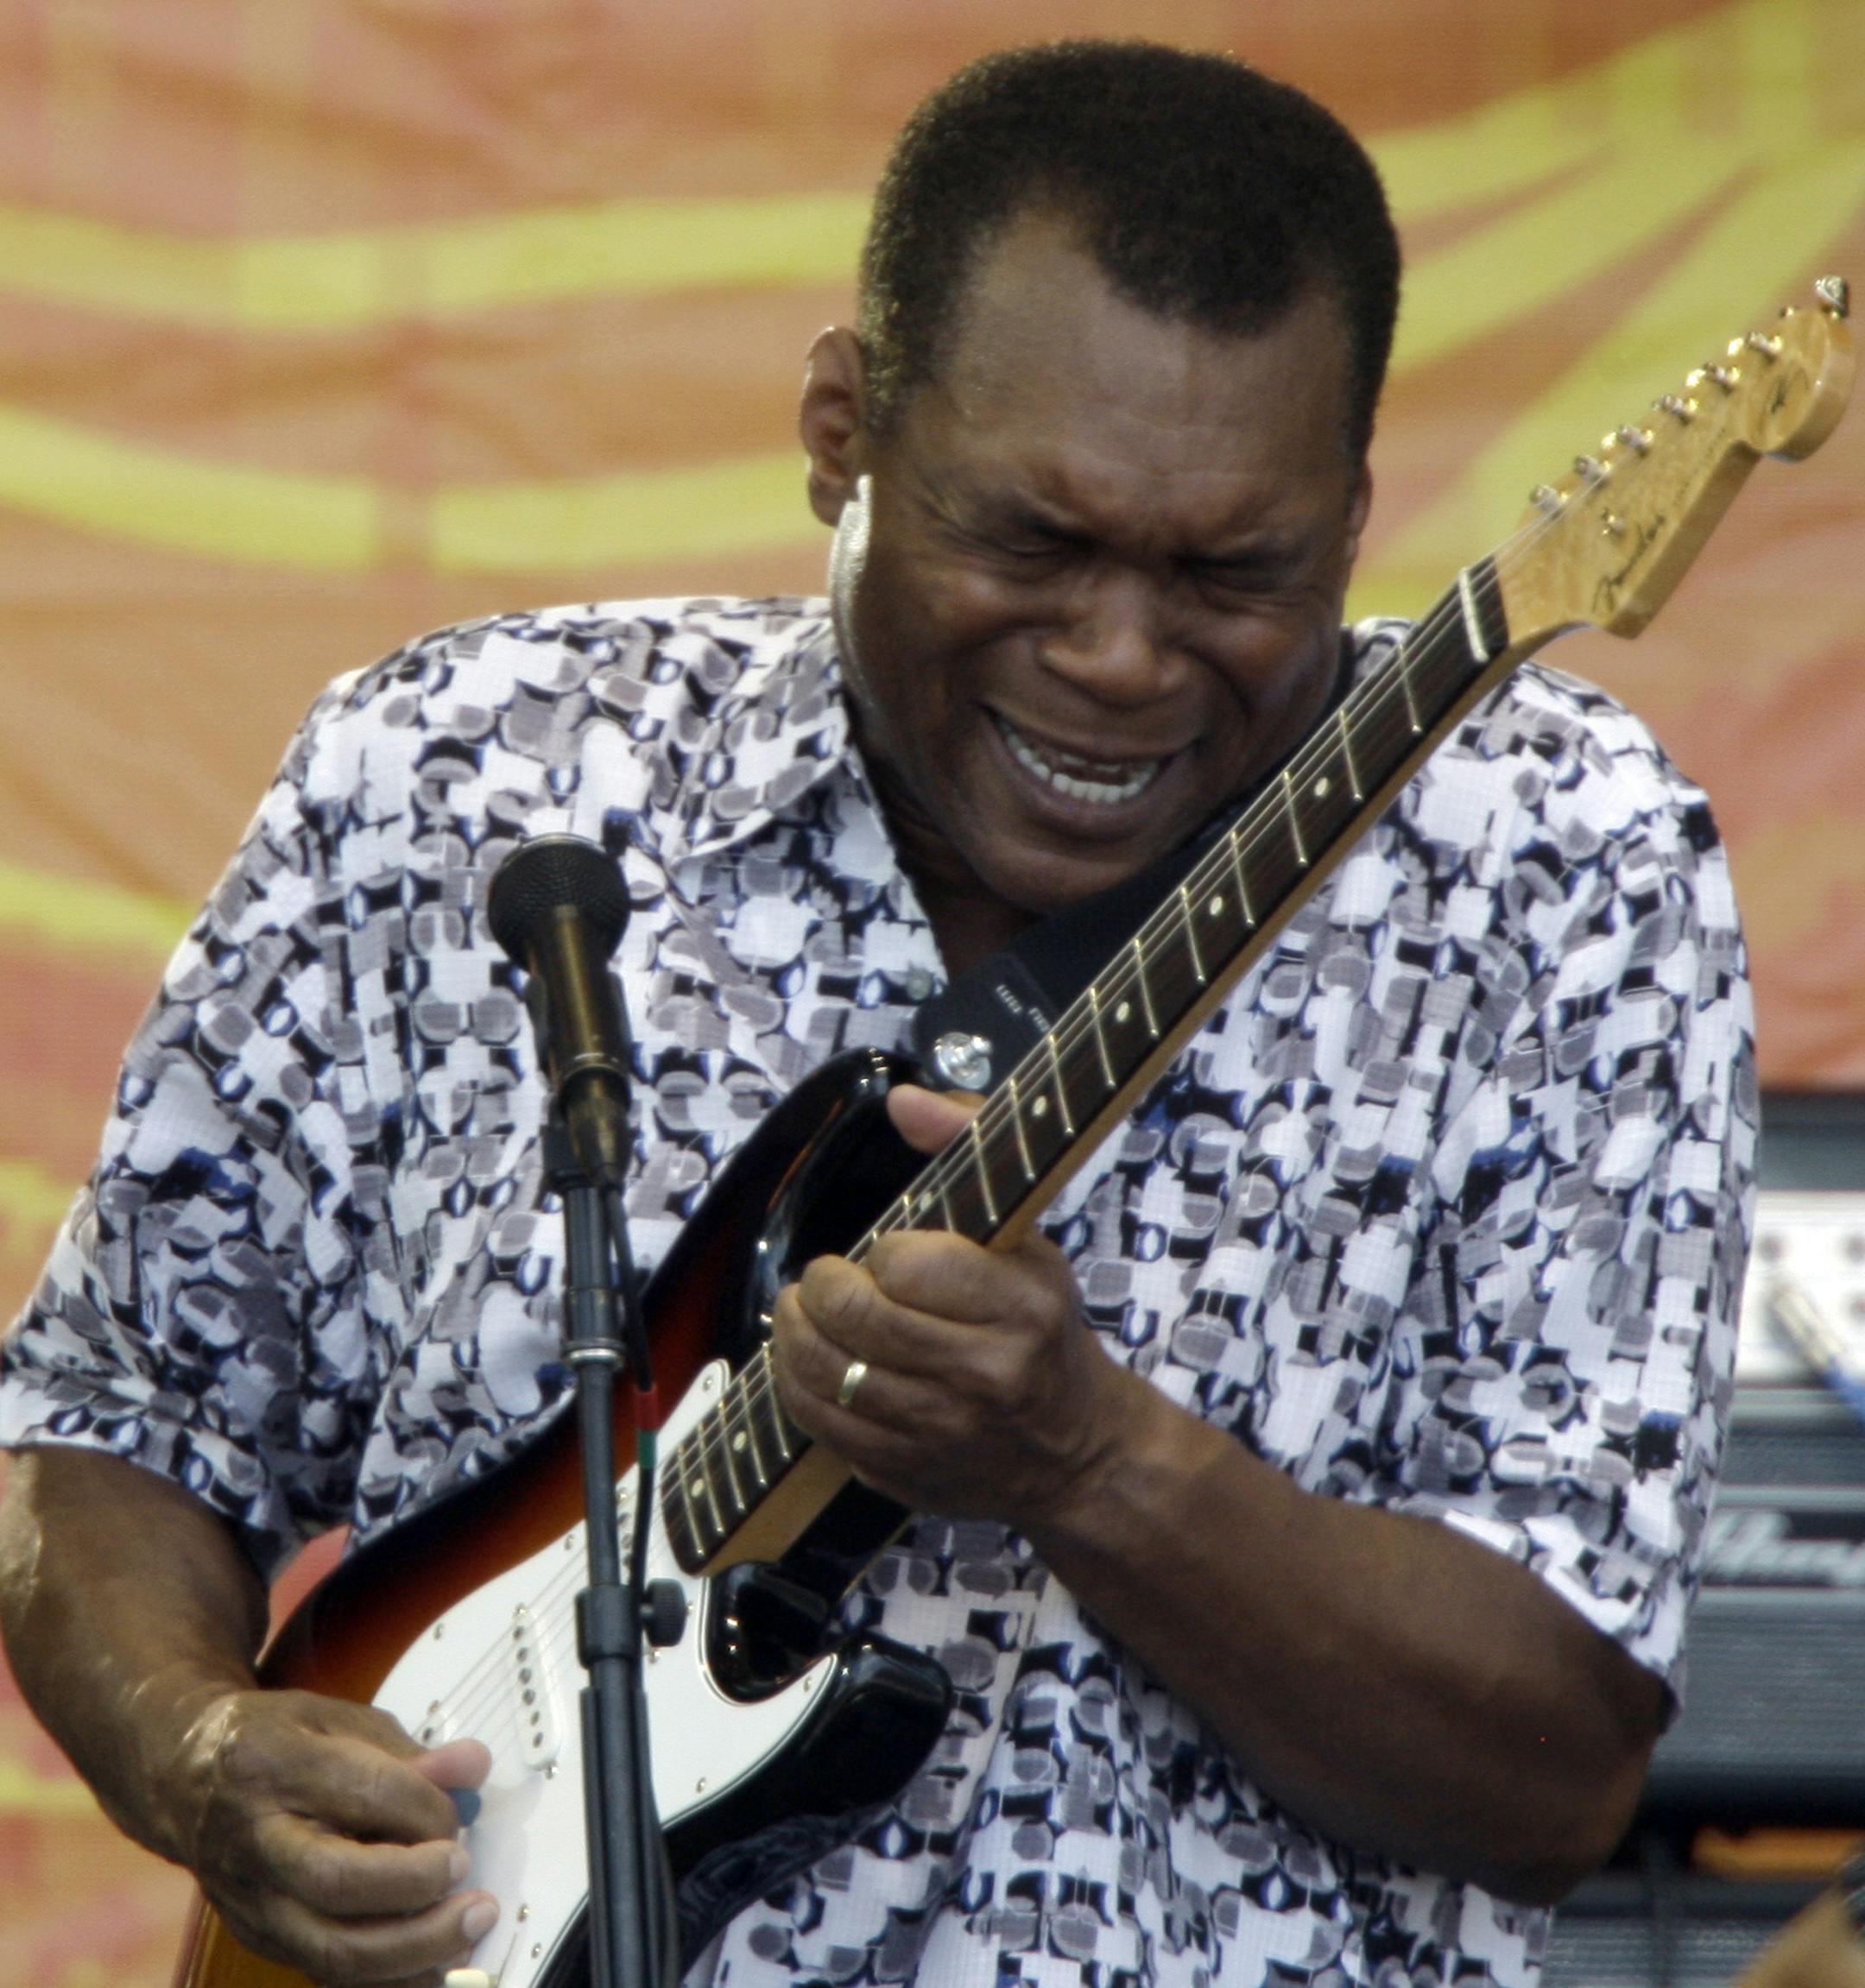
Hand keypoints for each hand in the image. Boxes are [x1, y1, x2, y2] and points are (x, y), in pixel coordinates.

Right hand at [167, 1684, 494, 1986]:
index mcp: (276, 1765)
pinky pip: (327, 1975)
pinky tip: (432, 1964)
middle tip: (467, 1877)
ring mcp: (253, 1900)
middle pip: (338, 1882)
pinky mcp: (259, 1939)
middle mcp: (258, 1839)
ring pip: (330, 1949)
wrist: (185, 1780)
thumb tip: (472, 1768)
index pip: (366, 1795)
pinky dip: (387, 1980)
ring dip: (413, 1949)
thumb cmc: (274, 1743)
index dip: (428, 1811)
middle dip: (418, 1886)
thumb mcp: (338, 1718)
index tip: (459, 1814)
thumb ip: (407, 1750)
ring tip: (467, 1926)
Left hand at [769, 1084, 1137, 1527]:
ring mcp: (940, 1432)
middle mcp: (983, 1375)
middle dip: (823, 1286)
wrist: (1075, 1452)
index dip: (884, 1251)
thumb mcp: (1026, 1234)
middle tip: (826, 1278)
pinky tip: (809, 1360)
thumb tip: (905, 1101)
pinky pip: (818, 1423)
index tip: (891, 1254)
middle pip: (857, 1317)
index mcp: (1020, 1307)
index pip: (907, 1264)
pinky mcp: (903, 1472)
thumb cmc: (1041, 1328)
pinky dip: (797, 1383)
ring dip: (796, 1331)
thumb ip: (969, 1149)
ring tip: (807, 1311)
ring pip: (824, 1372)